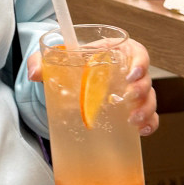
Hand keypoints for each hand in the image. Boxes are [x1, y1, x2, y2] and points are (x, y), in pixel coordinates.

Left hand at [27, 37, 158, 135]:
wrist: (71, 82)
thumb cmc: (71, 64)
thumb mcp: (56, 60)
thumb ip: (41, 61)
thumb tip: (34, 74)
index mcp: (116, 53)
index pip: (138, 53)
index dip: (140, 63)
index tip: (132, 74)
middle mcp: (128, 72)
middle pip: (146, 79)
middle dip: (142, 90)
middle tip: (128, 98)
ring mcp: (132, 93)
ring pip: (150, 99)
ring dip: (146, 110)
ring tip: (133, 121)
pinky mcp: (131, 110)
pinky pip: (149, 116)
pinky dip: (150, 124)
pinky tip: (143, 131)